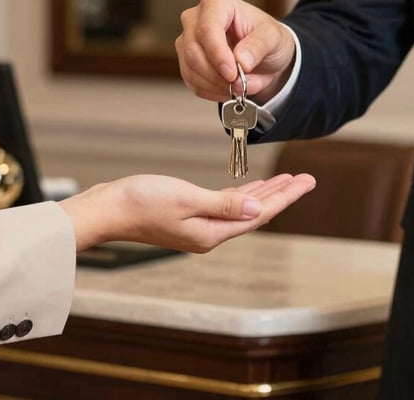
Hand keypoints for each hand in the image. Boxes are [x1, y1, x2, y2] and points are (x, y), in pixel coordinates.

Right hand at [59, 173, 315, 252]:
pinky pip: (226, 205)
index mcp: (212, 233)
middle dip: (282, 194)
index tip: (307, 181)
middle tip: (306, 178)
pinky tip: (250, 189)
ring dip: (264, 193)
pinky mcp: (188, 216)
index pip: (260, 214)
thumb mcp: (187, 200)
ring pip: (242, 209)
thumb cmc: (141, 201)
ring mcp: (199, 226)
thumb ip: (224, 205)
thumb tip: (258, 210)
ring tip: (286, 180)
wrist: (106, 208)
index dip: (285, 196)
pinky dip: (242, 195)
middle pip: (255, 213)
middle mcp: (209, 233)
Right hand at [175, 0, 295, 103]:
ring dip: (216, 85)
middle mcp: (196, 18)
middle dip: (217, 75)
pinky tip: (228, 89)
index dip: (218, 54)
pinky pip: (192, 82)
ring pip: (190, 69)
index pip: (207, 28)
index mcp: (216, 3)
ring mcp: (187, 40)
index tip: (233, 73)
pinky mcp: (186, 61)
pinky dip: (212, 91)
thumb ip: (259, 46)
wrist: (265, 54)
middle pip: (194, 51)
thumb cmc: (267, 38)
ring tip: (240, 87)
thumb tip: (241, 60)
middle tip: (241, 85)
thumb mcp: (274, 37)